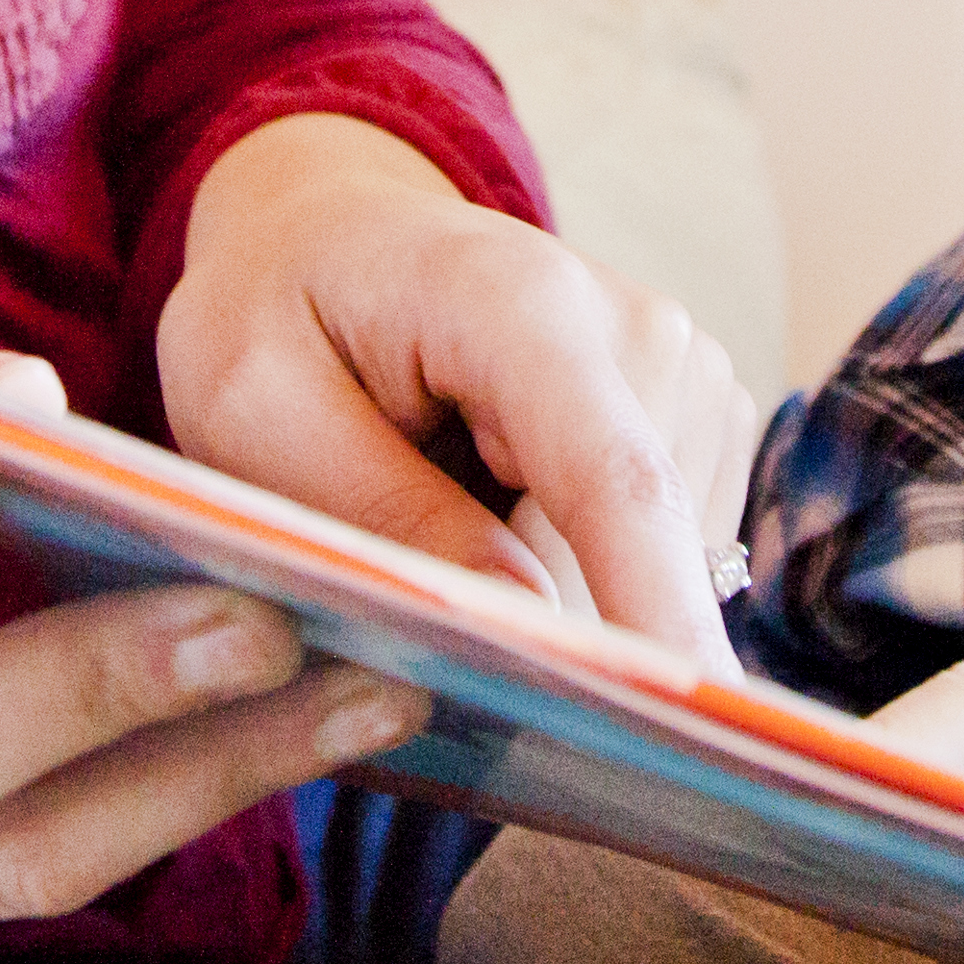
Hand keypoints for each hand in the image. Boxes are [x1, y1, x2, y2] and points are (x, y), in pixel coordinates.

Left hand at [155, 111, 760, 661]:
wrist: (331, 232)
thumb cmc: (275, 312)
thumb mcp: (257, 403)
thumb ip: (378, 510)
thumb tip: (527, 622)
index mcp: (519, 304)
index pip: (614, 480)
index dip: (655, 609)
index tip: (706, 731)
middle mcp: (639, 331)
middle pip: (627, 557)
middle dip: (543, 637)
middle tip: (403, 617)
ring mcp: (687, 377)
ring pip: (647, 573)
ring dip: (552, 603)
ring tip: (435, 523)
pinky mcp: (700, 424)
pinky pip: (655, 561)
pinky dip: (579, 580)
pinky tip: (494, 528)